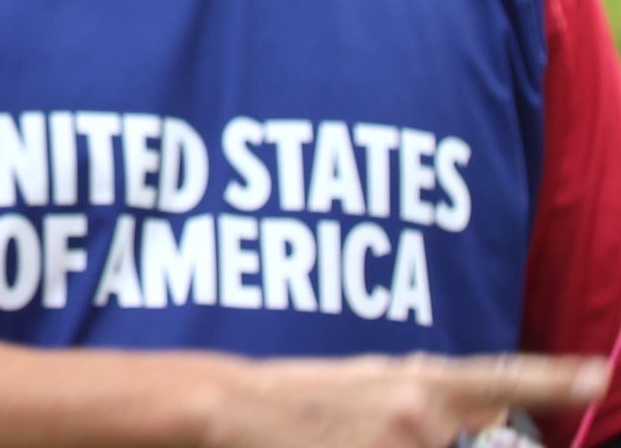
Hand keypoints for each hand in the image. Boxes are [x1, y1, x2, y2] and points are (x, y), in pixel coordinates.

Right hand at [202, 352, 604, 447]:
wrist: (233, 409)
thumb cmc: (299, 395)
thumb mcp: (365, 377)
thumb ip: (428, 388)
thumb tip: (491, 396)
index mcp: (420, 382)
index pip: (502, 378)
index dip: (555, 378)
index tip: (598, 376)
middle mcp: (419, 414)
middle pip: (484, 444)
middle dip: (468, 443)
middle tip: (397, 433)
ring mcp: (396, 446)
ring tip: (361, 437)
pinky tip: (355, 443)